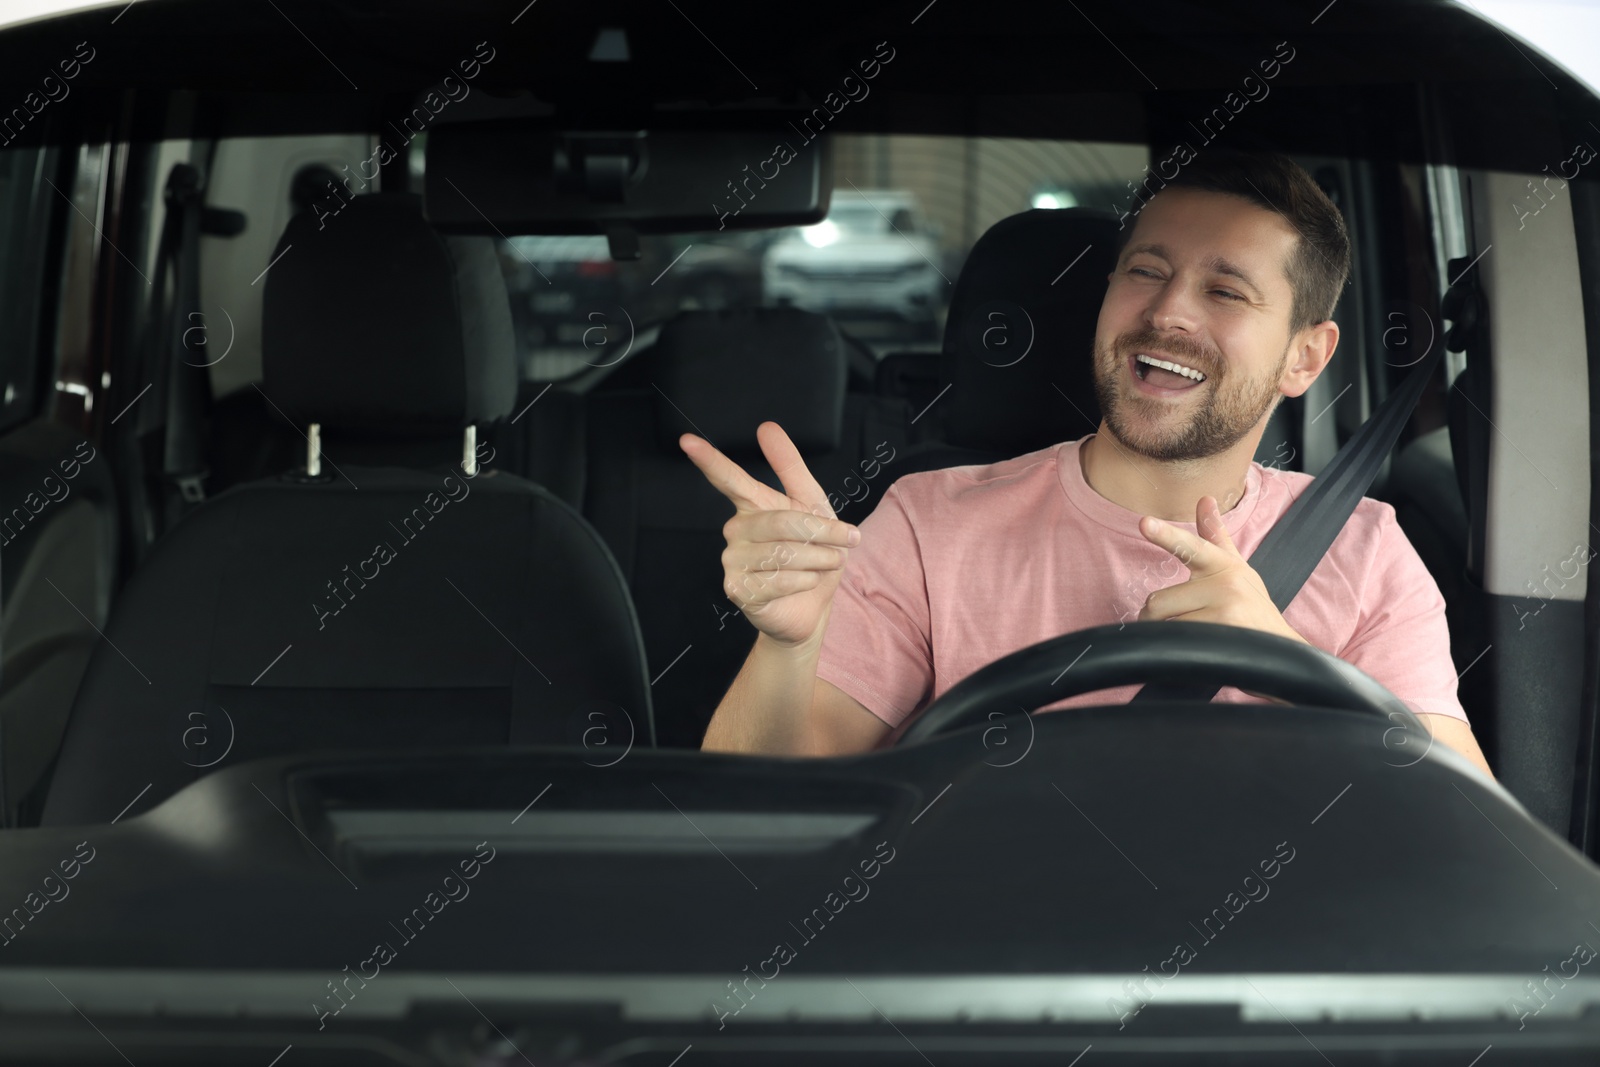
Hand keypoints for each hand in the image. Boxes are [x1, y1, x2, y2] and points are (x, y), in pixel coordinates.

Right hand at [680, 421, 861, 648]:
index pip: (729, 480)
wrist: (812, 605)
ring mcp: (733, 561)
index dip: (709, 460)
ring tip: (825, 564)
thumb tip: (767, 427)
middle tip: (846, 541)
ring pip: (785, 553)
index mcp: (751, 506)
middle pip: (783, 522)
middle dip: (823, 533)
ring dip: (819, 559)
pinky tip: (804, 584)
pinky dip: (806, 581)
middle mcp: (736, 530)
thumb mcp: (812, 505)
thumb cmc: (812, 553)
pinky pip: (781, 579)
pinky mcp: (738, 590)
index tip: (687, 441)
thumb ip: (790, 466)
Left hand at [1135, 494, 1306, 645]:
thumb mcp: (1236, 570)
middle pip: (1158, 601)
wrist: (1281, 652)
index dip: (1167, 535)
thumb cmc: (1251, 608)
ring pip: (1165, 623)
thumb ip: (1216, 536)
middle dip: (1158, 617)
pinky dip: (1177, 651)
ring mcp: (1226, 611)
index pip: (1192, 547)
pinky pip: (1175, 643)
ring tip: (1194, 637)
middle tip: (1177, 621)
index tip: (1145, 523)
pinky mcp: (1222, 635)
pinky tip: (1199, 650)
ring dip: (1168, 635)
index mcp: (1224, 565)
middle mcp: (1227, 584)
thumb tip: (1205, 498)